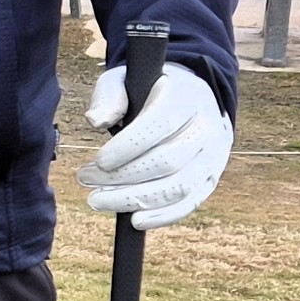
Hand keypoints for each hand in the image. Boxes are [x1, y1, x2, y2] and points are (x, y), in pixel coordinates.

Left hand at [83, 58, 231, 229]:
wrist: (193, 99)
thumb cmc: (149, 91)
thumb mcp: (126, 80)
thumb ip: (110, 96)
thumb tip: (96, 120)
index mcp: (187, 98)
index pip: (160, 124)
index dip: (127, 146)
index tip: (97, 160)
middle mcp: (207, 128)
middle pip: (168, 160)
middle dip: (123, 176)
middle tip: (86, 179)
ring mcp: (213, 156)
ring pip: (179, 186)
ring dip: (135, 199)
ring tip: (98, 200)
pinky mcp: (211, 178)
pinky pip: (190, 203)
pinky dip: (162, 216)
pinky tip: (133, 220)